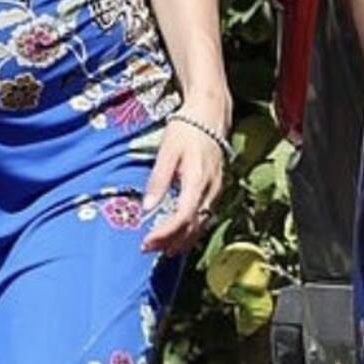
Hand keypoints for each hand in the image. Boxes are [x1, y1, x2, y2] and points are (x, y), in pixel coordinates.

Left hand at [139, 115, 228, 257]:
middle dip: (171, 241)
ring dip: (182, 239)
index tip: (146, 243)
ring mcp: (216, 191)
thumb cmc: (186, 129)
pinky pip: (206, 216)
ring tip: (162, 249)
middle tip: (148, 249)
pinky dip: (191, 229)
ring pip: (201, 224)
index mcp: (198, 181)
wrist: (210, 114)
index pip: (183, 217)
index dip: (165, 234)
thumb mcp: (167, 152)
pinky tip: (180, 233)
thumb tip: (146, 208)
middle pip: (193, 226)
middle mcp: (211, 190)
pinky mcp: (216, 189)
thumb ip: (158, 180)